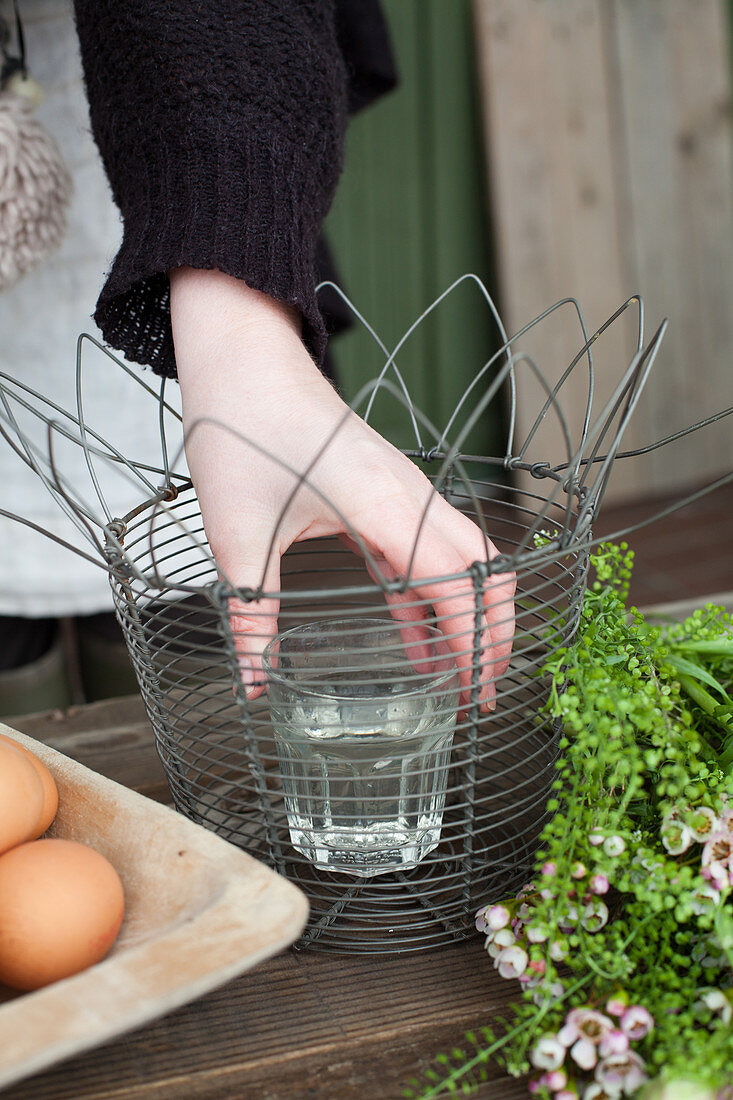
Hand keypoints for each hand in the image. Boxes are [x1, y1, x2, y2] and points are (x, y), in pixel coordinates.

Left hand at [170, 268, 515, 709]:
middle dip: (491, 633)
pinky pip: (424, 549)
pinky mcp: (386, 491)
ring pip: (462, 559)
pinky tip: (414, 638)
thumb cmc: (242, 430)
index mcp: (383, 505)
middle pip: (482, 571)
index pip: (455, 586)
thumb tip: (255, 686)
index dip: (472, 645)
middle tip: (480, 693)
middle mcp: (409, 496)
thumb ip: (252, 615)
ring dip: (465, 614)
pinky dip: (429, 595)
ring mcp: (402, 490)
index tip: (474, 694)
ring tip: (452, 675)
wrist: (245, 360)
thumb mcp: (238, 534)